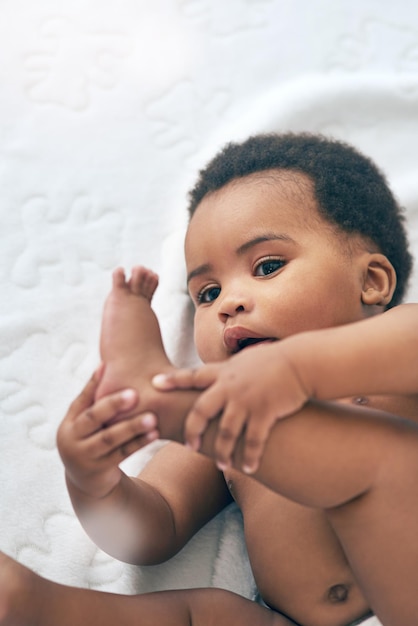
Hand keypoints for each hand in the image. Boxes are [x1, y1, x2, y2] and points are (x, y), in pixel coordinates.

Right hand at [57, 369, 158, 498]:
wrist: (86, 482)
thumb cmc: (90, 440)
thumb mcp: (85, 422)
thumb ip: (93, 397)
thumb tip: (104, 363)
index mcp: (69, 423)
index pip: (82, 399)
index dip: (94, 383)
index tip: (108, 367)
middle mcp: (71, 439)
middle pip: (94, 418)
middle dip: (114, 405)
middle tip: (135, 394)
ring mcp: (84, 457)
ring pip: (110, 438)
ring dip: (132, 427)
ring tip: (152, 417)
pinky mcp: (100, 470)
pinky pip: (122, 454)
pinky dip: (138, 443)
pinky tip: (155, 433)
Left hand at [153, 342, 308, 473]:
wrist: (300, 362)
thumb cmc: (273, 361)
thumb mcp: (245, 361)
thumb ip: (227, 371)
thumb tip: (216, 373)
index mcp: (224, 372)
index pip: (192, 376)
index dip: (173, 381)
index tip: (154, 385)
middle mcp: (230, 386)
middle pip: (201, 410)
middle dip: (192, 430)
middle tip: (188, 446)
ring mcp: (247, 400)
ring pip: (225, 431)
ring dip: (222, 451)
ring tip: (221, 465)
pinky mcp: (265, 412)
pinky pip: (253, 440)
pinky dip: (249, 456)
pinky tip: (248, 468)